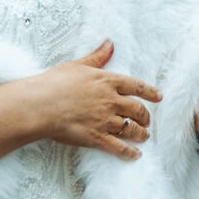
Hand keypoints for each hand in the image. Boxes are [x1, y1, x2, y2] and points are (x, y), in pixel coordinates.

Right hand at [27, 40, 161, 159]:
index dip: (150, 92)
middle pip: (137, 109)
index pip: (136, 86)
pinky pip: (118, 147)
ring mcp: (105, 120)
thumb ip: (98, 56)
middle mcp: (111, 101)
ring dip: (141, 133)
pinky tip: (135, 155)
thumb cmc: (56, 82)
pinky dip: (129, 152)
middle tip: (148, 120)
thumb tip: (110, 43)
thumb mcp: (79, 64)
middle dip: (145, 116)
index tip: (158, 97)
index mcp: (108, 81)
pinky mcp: (96, 137)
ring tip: (144, 136)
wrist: (40, 104)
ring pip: (131, 128)